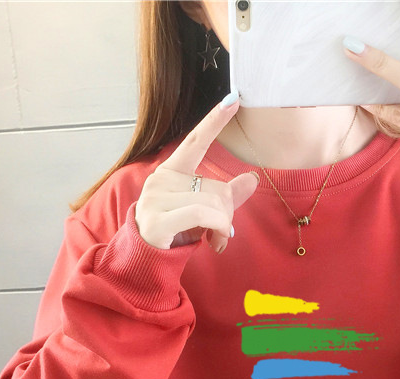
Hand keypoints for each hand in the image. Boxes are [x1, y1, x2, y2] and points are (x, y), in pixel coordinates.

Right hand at [135, 97, 259, 251]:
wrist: (146, 259)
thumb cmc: (175, 231)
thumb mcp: (203, 210)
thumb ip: (226, 195)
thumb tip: (253, 178)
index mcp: (171, 172)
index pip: (195, 141)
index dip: (214, 121)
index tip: (233, 99)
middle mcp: (161, 180)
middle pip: (217, 187)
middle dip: (227, 212)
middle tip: (221, 230)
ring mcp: (156, 199)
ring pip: (212, 203)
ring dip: (223, 226)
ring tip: (216, 240)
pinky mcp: (157, 220)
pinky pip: (202, 214)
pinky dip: (216, 229)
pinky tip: (214, 243)